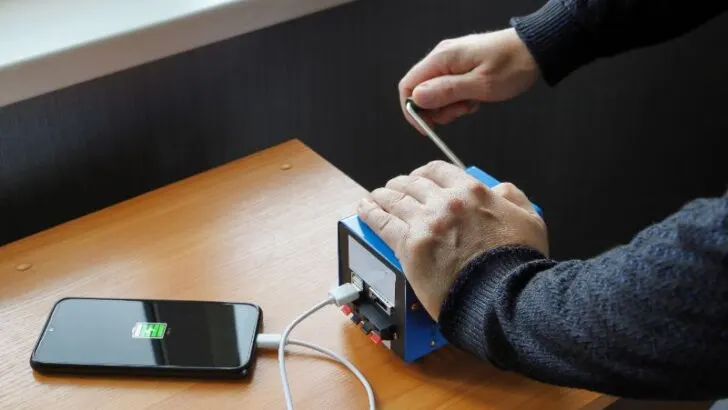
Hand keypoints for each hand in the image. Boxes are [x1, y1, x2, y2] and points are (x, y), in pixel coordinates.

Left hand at [357, 161, 547, 319]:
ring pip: (394, 200)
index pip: (439, 170)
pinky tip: (364, 209)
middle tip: (395, 188)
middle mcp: (445, 202)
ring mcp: (426, 223)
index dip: (425, 172)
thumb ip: (514, 199)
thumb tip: (501, 189)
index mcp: (472, 192)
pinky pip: (382, 223)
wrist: (502, 295)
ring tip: (375, 196)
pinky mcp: (409, 247)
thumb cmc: (517, 263)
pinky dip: (370, 212)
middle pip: (413, 183)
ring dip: (382, 195)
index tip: (420, 177)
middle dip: (402, 183)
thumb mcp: (530, 220)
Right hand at [399, 28, 538, 132]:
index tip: (426, 127)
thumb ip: (446, 91)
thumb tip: (416, 98)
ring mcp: (452, 62)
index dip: (412, 109)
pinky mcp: (461, 67)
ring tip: (472, 105)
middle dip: (436, 110)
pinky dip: (459, 100)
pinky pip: (449, 89)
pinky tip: (476, 100)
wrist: (536, 51)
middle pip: (421, 91)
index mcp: (442, 58)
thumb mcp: (479, 85)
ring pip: (436, 93)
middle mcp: (442, 58)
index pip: (408, 85)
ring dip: (450, 107)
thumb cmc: (512, 64)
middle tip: (459, 113)